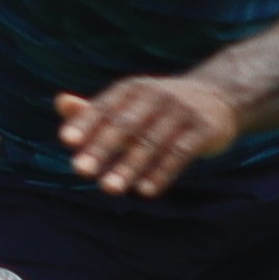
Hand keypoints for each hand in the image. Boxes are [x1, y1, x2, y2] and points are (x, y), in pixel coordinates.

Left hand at [55, 76, 241, 199]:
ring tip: (109, 188)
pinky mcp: (203, 129)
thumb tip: (60, 103)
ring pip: (151, 142)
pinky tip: (145, 191)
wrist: (218, 96)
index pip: (105, 107)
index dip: (85, 123)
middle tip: (80, 170)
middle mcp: (155, 95)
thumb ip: (95, 109)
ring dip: (128, 167)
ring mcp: (181, 111)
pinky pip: (180, 153)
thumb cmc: (160, 105)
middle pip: (125, 125)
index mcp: (132, 89)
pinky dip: (161, 172)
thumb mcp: (129, 103)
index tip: (66, 141)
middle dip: (102, 148)